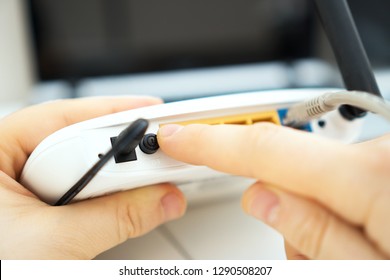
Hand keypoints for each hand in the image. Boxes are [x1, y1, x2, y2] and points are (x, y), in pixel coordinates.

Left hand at [0, 96, 185, 258]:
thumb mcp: (54, 244)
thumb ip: (116, 217)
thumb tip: (162, 199)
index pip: (61, 117)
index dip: (111, 114)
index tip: (152, 119)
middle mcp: (4, 163)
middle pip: (73, 140)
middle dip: (117, 153)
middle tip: (155, 162)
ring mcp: (16, 187)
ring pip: (76, 168)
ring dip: (111, 182)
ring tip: (137, 190)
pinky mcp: (31, 208)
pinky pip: (74, 191)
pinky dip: (100, 199)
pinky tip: (114, 204)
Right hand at [158, 123, 389, 258]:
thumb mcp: (363, 272)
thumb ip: (312, 234)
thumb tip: (263, 199)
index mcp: (375, 178)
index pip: (265, 147)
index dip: (212, 140)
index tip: (179, 136)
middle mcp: (382, 155)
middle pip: (291, 168)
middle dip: (280, 205)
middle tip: (309, 254)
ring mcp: (386, 157)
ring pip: (316, 179)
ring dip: (313, 216)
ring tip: (343, 255)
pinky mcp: (386, 164)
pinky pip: (341, 179)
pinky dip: (335, 208)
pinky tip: (358, 239)